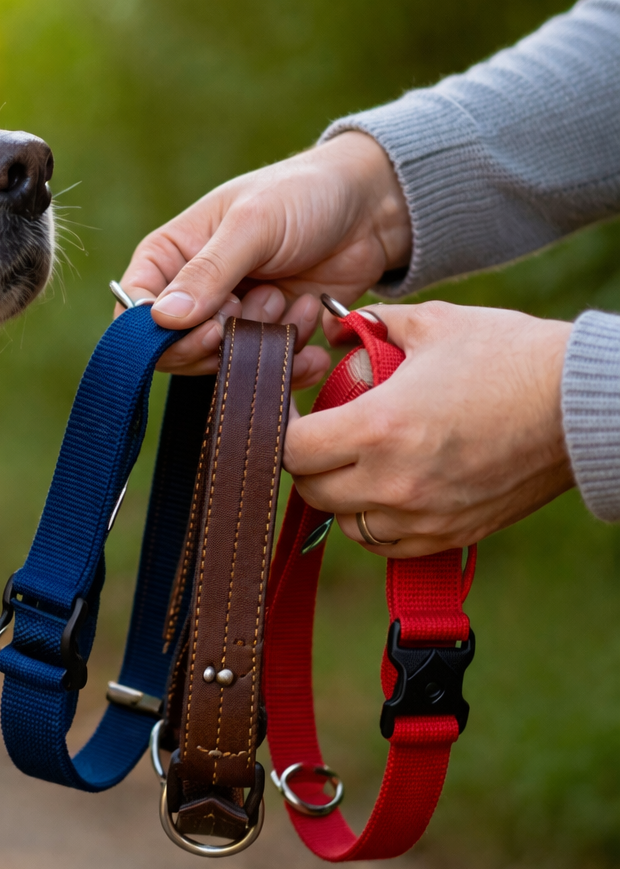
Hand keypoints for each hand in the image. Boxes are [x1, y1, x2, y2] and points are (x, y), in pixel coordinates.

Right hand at [116, 131, 412, 388]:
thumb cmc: (303, 195)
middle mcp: (191, 292)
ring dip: (263, 340)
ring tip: (291, 299)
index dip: (162, 333)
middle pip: (176, 350)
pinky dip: (292, 356)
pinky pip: (265, 369)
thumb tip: (161, 319)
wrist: (372, 207)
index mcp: (169, 256)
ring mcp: (230, 318)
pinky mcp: (268, 336)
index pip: (135, 312)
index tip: (209, 327)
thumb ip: (208, 272)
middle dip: (222, 339)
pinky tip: (313, 320)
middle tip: (257, 311)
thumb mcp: (253, 225)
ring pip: (223, 363)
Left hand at [285, 301, 573, 556]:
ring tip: (355, 463)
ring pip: (344, 523)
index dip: (283, 431)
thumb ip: (373, 324)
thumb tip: (333, 327)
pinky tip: (387, 491)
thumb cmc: (511, 357)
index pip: (292, 450)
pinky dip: (374, 522)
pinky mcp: (451, 534)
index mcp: (380, 427)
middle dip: (308, 462)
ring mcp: (423, 515)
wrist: (585, 405)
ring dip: (340, 496)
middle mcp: (394, 481)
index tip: (293, 415)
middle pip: (311, 491)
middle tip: (321, 436)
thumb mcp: (434, 324)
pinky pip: (385, 543)